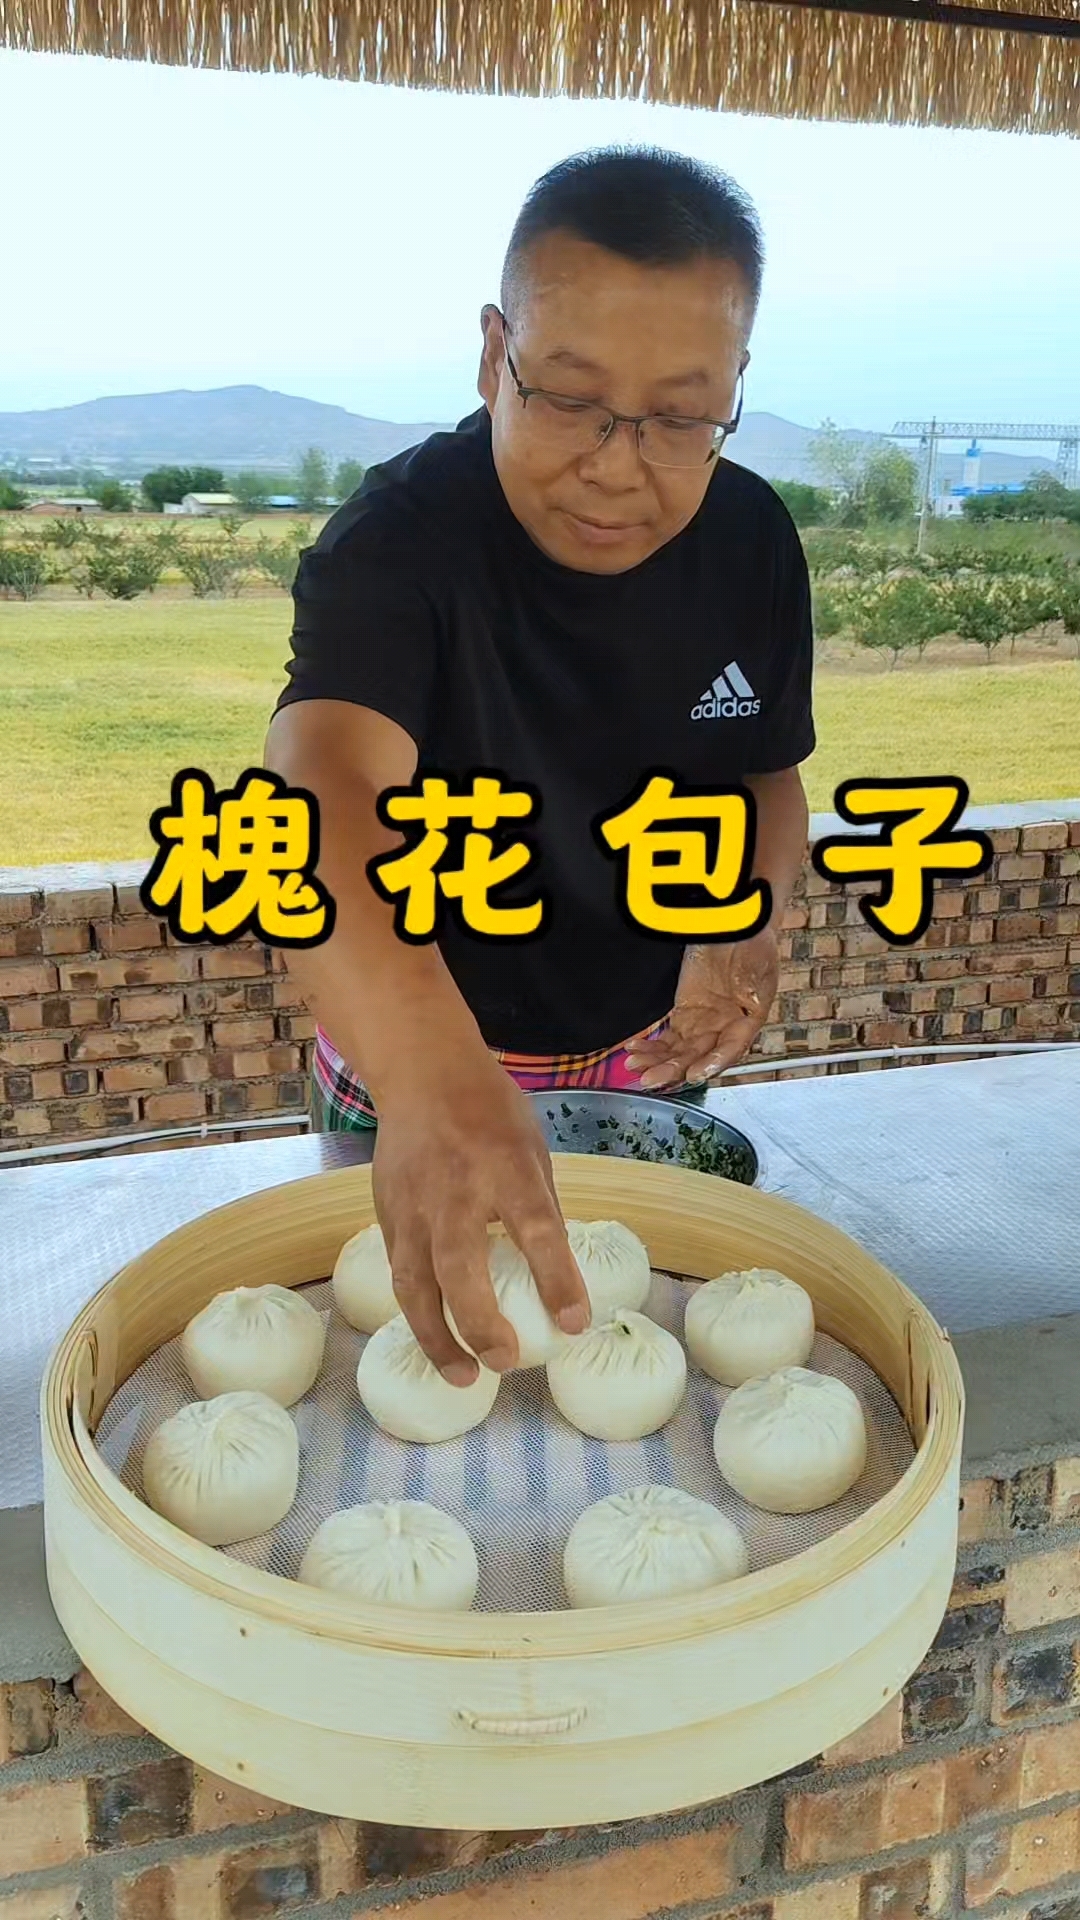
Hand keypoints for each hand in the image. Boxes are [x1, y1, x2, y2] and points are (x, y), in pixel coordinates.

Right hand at [371, 1041, 590, 1382]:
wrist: (422, 1075)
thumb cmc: (490, 1112)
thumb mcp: (532, 1150)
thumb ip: (539, 1210)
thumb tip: (557, 1277)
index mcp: (506, 1167)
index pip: (535, 1230)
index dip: (556, 1280)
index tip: (573, 1323)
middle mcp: (455, 1190)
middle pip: (459, 1266)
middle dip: (479, 1322)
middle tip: (504, 1362)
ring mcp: (413, 1206)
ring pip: (415, 1283)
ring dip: (437, 1337)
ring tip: (464, 1377)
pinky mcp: (387, 1216)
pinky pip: (401, 1274)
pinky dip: (419, 1312)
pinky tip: (438, 1340)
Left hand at [624, 927, 779, 1090]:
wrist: (732, 925)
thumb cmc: (751, 942)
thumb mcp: (756, 959)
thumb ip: (752, 982)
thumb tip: (751, 999)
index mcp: (749, 1019)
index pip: (731, 1049)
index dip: (713, 1064)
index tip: (694, 1074)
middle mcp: (725, 1028)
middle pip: (699, 1057)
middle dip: (675, 1070)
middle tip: (651, 1079)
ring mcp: (703, 1023)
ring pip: (680, 1053)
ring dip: (658, 1063)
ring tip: (636, 1066)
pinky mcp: (685, 1015)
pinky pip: (668, 1039)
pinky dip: (652, 1047)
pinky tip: (636, 1051)